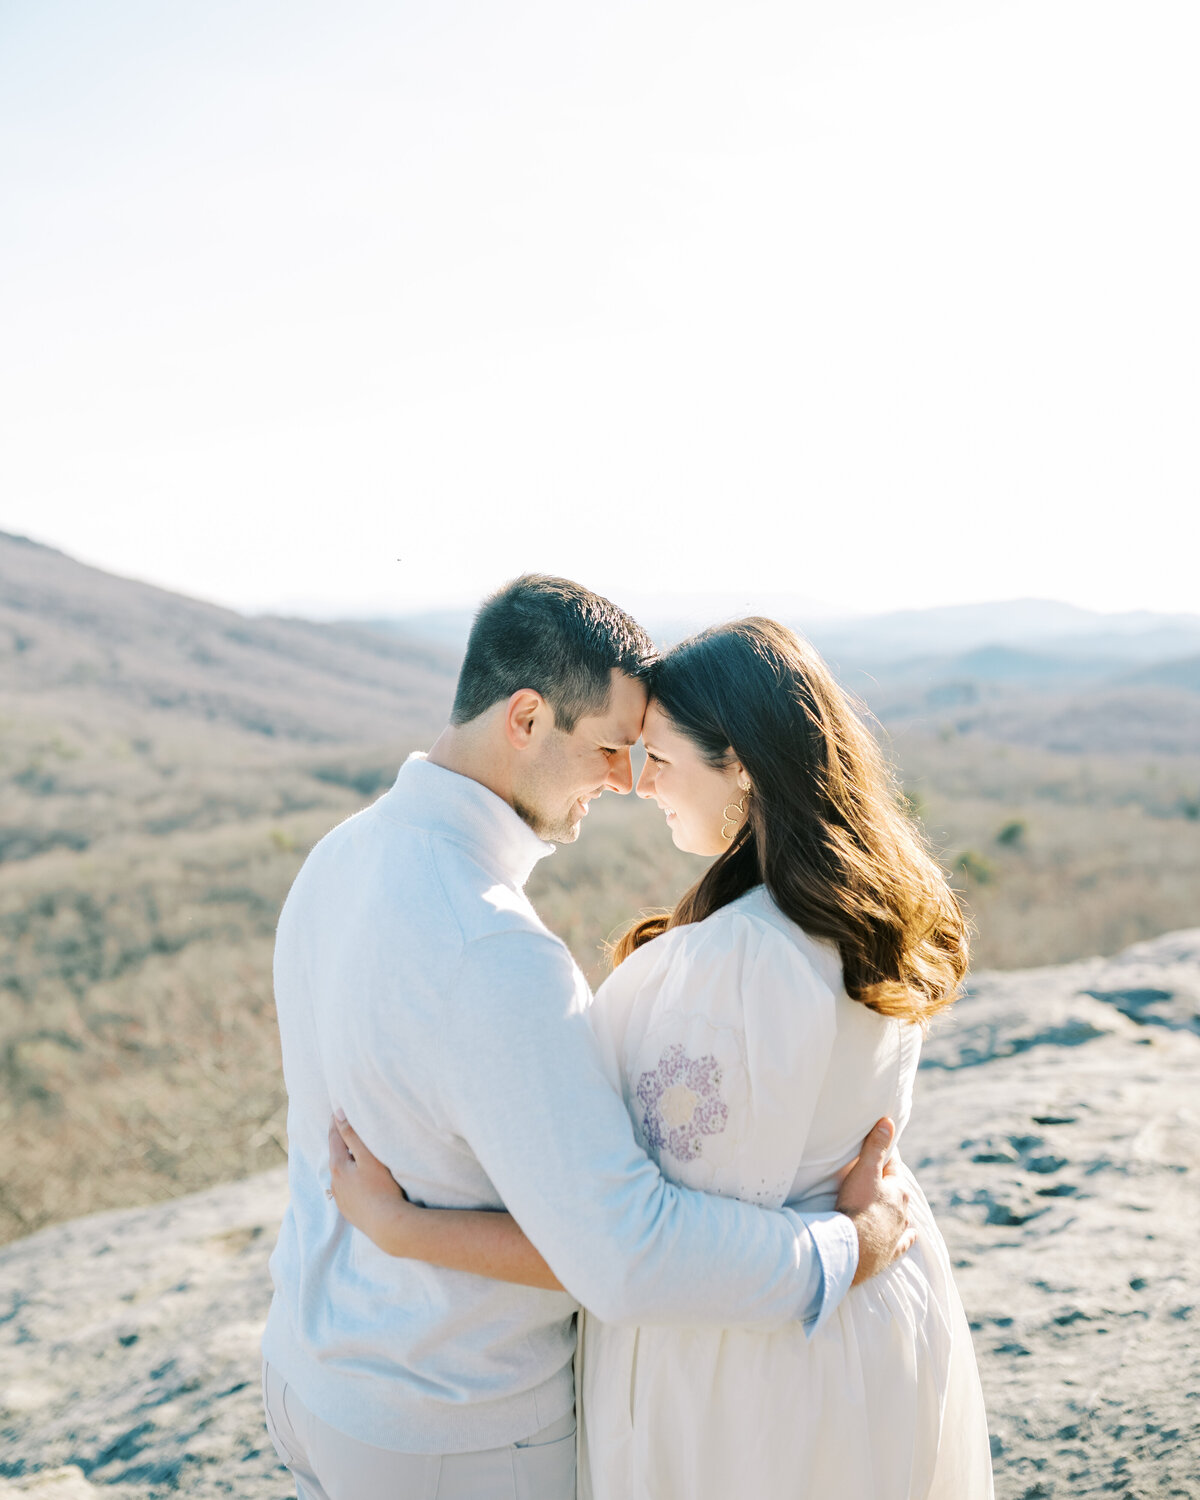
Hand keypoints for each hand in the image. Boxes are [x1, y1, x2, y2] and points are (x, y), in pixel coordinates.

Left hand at [328, 1111, 413, 1252]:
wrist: (388, 1225)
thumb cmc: (382, 1188)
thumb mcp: (368, 1157)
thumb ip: (352, 1135)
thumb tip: (338, 1114)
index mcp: (338, 1166)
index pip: (334, 1138)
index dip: (336, 1123)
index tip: (336, 1110)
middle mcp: (334, 1183)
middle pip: (335, 1156)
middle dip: (339, 1142)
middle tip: (342, 1128)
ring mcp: (341, 1199)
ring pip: (340, 1174)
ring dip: (344, 1163)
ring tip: (351, 1154)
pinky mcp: (349, 1211)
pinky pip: (346, 1189)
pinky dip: (349, 1180)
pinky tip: (358, 1181)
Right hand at [835, 1118, 916, 1285]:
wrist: (852, 1249)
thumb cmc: (857, 1207)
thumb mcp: (865, 1171)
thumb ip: (876, 1147)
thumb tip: (888, 1122)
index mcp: (899, 1191)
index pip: (893, 1166)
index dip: (884, 1154)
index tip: (878, 1146)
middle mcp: (903, 1212)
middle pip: (896, 1191)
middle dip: (888, 1183)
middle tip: (874, 1176)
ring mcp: (898, 1233)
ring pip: (902, 1216)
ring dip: (895, 1209)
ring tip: (886, 1204)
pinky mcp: (891, 1252)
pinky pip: (904, 1242)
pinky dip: (907, 1236)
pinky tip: (912, 1234)